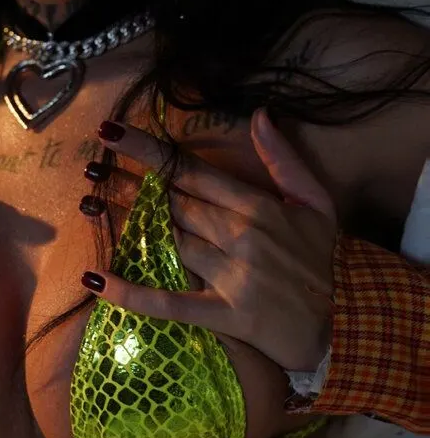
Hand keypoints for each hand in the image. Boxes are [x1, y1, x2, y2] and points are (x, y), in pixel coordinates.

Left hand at [80, 109, 338, 372]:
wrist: (344, 324)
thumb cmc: (324, 259)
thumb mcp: (315, 201)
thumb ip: (283, 158)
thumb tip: (259, 114)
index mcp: (258, 207)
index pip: (192, 172)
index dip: (149, 152)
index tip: (111, 135)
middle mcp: (242, 237)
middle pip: (174, 204)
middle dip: (134, 186)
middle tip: (94, 171)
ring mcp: (232, 277)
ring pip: (171, 242)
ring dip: (136, 227)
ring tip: (92, 207)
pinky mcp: (224, 315)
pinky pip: (171, 302)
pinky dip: (133, 294)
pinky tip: (99, 280)